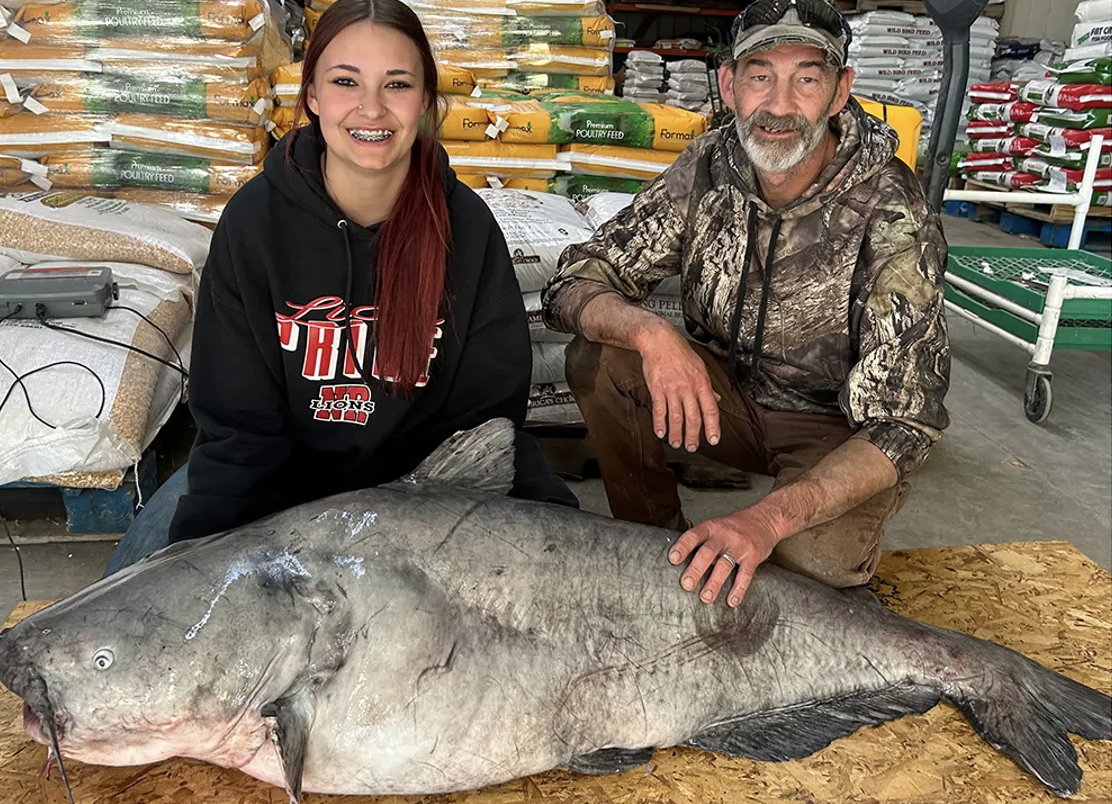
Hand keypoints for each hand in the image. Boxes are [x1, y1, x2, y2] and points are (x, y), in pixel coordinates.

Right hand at [637, 325, 719, 451]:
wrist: (659, 341)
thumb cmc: (680, 353)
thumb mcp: (700, 367)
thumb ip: (708, 387)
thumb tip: (718, 400)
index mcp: (701, 383)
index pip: (711, 409)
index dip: (713, 427)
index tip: (713, 440)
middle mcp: (688, 388)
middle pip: (693, 417)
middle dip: (693, 436)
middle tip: (692, 447)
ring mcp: (672, 389)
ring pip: (676, 417)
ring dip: (676, 433)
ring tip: (676, 443)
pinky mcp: (657, 389)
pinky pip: (659, 410)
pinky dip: (660, 424)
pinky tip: (660, 432)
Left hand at [667, 508, 780, 606]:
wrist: (766, 518)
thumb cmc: (735, 526)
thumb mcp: (716, 526)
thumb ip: (701, 542)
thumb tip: (680, 563)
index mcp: (711, 527)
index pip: (693, 535)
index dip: (682, 546)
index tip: (672, 559)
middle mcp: (724, 535)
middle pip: (708, 552)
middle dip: (696, 569)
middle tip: (686, 585)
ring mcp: (739, 546)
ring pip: (725, 565)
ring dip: (715, 583)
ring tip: (705, 598)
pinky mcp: (753, 556)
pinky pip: (745, 574)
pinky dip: (739, 589)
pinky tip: (732, 601)